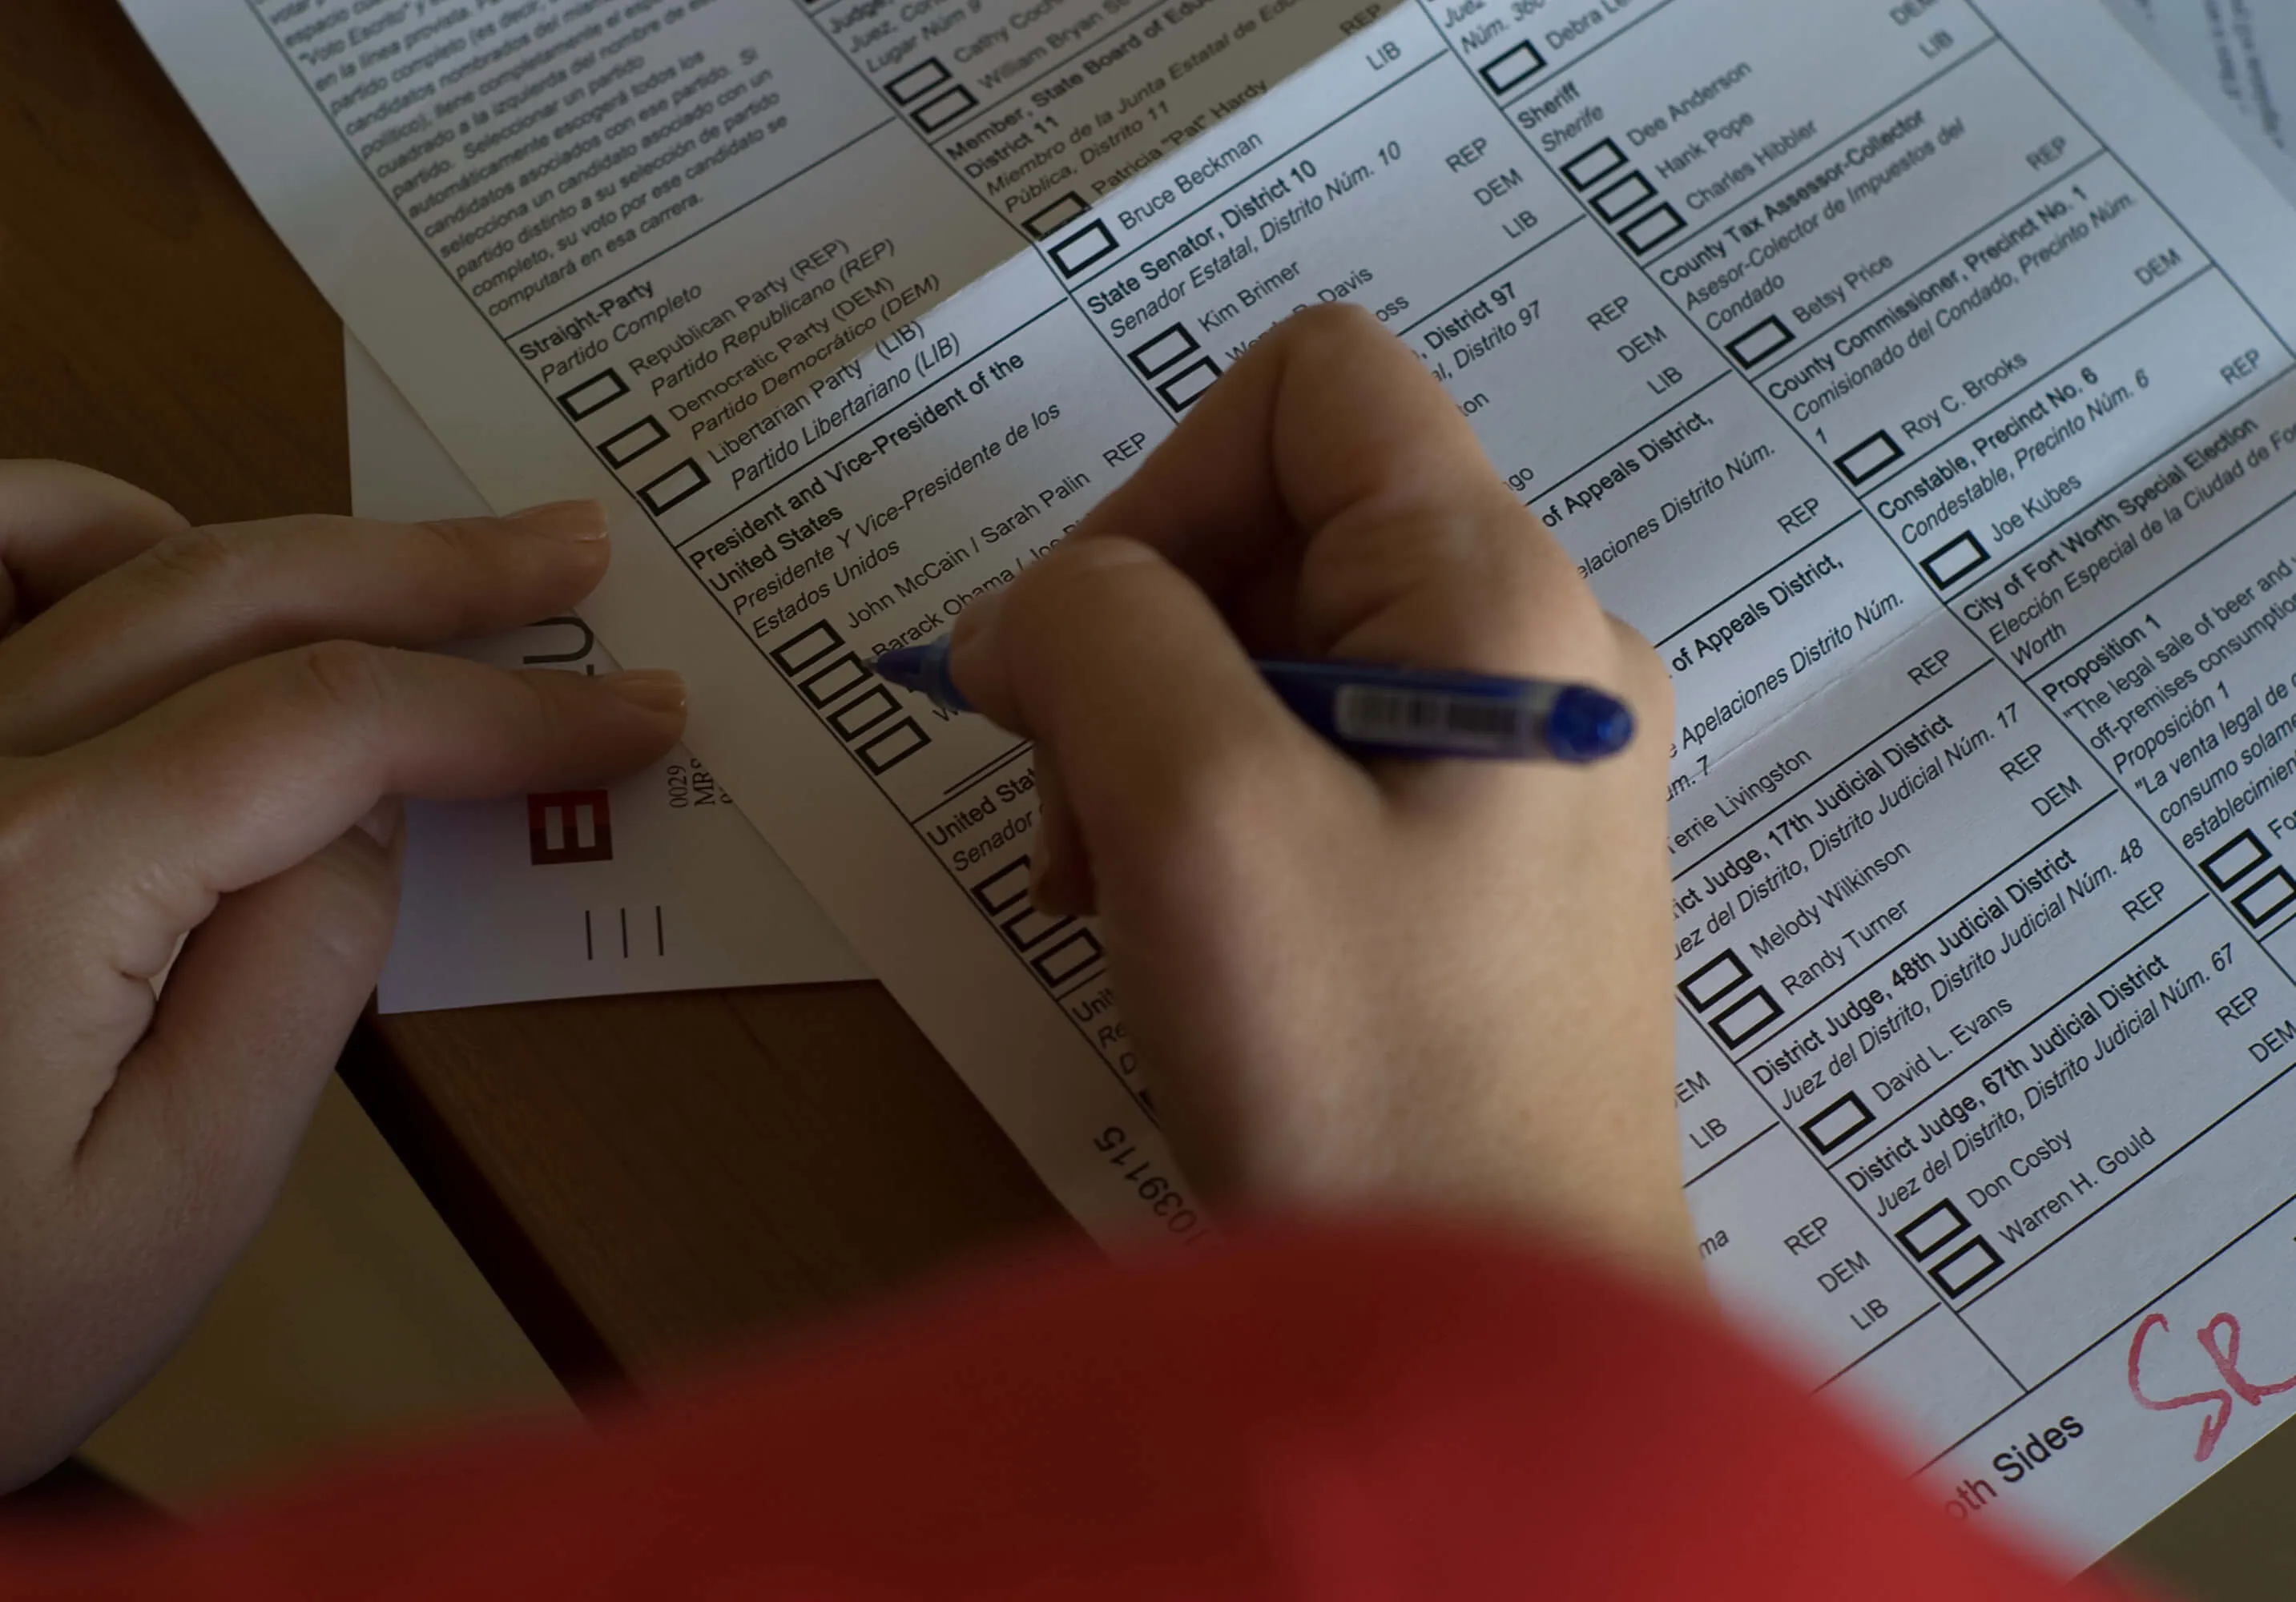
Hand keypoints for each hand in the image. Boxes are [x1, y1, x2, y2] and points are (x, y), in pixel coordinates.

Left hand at [0, 463, 683, 1489]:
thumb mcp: (179, 1199)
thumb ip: (302, 976)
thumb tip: (372, 811)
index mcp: (37, 877)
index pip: (329, 721)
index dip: (504, 707)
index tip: (635, 713)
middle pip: (226, 590)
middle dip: (427, 570)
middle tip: (572, 553)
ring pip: (66, 537)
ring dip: (255, 541)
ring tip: (388, 579)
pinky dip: (54, 536)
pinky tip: (139, 571)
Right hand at [951, 307, 1693, 1283]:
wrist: (1499, 1338)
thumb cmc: (1370, 1078)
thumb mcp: (1201, 814)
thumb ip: (1097, 635)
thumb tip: (1030, 612)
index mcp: (1503, 597)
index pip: (1315, 384)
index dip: (1165, 482)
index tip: (1089, 656)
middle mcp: (1534, 655)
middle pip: (1279, 522)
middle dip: (1136, 643)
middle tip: (1081, 821)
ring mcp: (1515, 770)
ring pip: (1275, 653)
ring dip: (1152, 745)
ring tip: (1114, 895)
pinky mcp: (1477, 875)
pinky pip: (1312, 767)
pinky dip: (1208, 818)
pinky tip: (1174, 933)